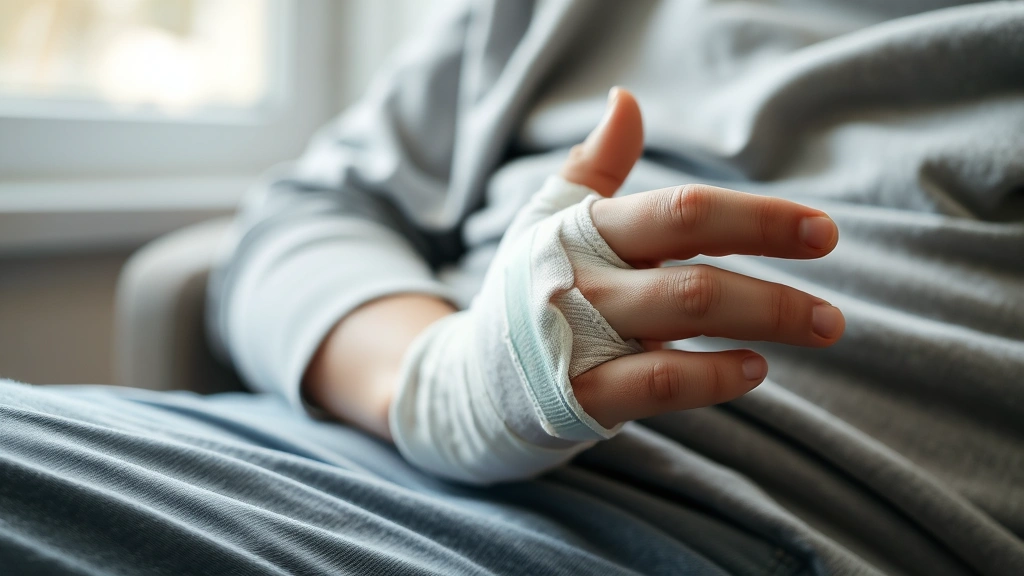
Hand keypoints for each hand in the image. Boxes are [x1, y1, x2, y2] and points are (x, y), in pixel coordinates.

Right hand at [387, 87, 843, 483]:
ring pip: (681, 320)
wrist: (463, 379)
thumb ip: (595, 165)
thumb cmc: (522, 294)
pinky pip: (655, 383)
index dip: (757, 217)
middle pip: (694, 270)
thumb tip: (627, 98)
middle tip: (834, 310)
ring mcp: (576, 338)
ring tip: (820, 328)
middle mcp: (583, 279)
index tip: (822, 231)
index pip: (682, 212)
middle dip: (774, 285)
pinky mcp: (575, 396)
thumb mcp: (549, 222)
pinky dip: (711, 376)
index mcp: (584, 231)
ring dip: (761, 322)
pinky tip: (753, 369)